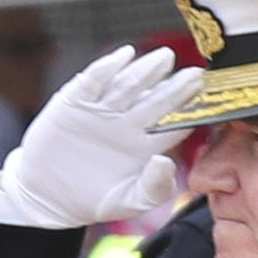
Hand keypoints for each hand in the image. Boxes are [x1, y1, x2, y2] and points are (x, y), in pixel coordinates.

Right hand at [0, 46, 180, 232]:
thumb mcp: (128, 201)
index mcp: (146, 144)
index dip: (189, 114)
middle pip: (157, 101)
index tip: (209, 104)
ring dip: (147, 71)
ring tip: (166, 58)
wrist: (48, 195)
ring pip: (129, 85)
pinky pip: (93, 81)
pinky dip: (107, 68)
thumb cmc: (94, 199)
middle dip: (177, 87)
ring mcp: (102, 110)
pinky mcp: (75, 102)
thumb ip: (154, 187)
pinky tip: (124, 55)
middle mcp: (128, 122)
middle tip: (197, 74)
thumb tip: (166, 161)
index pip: (173, 125)